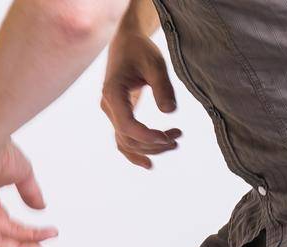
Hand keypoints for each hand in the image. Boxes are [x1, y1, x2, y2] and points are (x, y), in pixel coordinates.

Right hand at [101, 28, 180, 168]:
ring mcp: (111, 113)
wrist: (126, 43)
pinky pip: (123, 140)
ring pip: (126, 143)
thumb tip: (170, 112)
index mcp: (113, 94)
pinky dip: (135, 153)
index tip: (169, 137)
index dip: (148, 136)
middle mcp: (108, 107)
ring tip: (174, 143)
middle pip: (128, 138)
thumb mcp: (155, 64)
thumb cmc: (140, 50)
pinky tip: (149, 163)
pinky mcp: (117, 115)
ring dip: (149, 148)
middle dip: (154, 143)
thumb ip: (163, 87)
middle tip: (178, 137)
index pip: (127, 126)